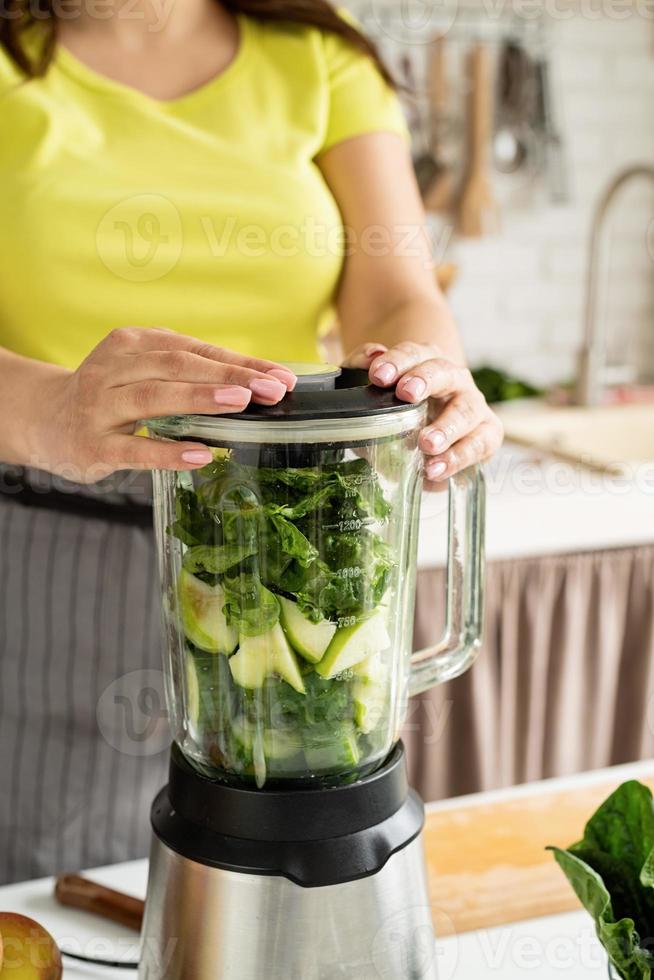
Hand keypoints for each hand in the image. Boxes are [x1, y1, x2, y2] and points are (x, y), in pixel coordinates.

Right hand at [34, 327, 296, 481]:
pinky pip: (135, 448)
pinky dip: (168, 450)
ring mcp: (101, 406)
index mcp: (134, 344)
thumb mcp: (146, 372)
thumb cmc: (111, 396)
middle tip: (270, 389)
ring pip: (155, 397)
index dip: (241, 362)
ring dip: (200, 398)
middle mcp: (115, 368)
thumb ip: (191, 374)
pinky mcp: (94, 445)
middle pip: (179, 366)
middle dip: (229, 375)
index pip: (196, 350)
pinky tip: (200, 453)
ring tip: (240, 402)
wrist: (45, 421)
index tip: (282, 377)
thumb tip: (257, 383)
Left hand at [344, 341, 502, 484]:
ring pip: (467, 410)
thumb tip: (368, 357)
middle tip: (407, 394)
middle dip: (426, 380)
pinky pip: (479, 443)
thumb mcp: (374, 392)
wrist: (431, 433)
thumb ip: (359, 369)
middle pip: (444, 372)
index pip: (413, 353)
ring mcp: (474, 406)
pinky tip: (434, 470)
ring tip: (427, 444)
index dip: (397, 361)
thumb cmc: (399, 409)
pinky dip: (458, 457)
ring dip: (447, 426)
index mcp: (426, 361)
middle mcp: (454, 379)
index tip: (378, 375)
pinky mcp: (487, 434)